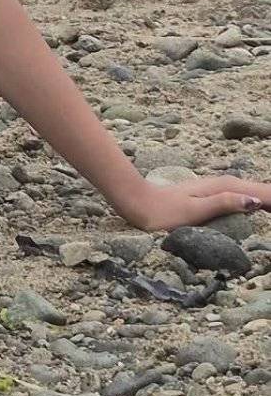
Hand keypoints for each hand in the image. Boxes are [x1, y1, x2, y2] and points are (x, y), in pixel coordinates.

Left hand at [118, 175, 268, 231]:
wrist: (138, 203)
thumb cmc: (163, 211)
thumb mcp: (194, 210)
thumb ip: (223, 203)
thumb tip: (254, 200)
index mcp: (224, 187)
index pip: (262, 193)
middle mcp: (224, 184)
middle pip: (260, 190)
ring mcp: (218, 188)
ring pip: (252, 191)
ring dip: (267, 198)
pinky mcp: (213, 195)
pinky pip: (243, 195)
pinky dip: (256, 199)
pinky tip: (259, 205)